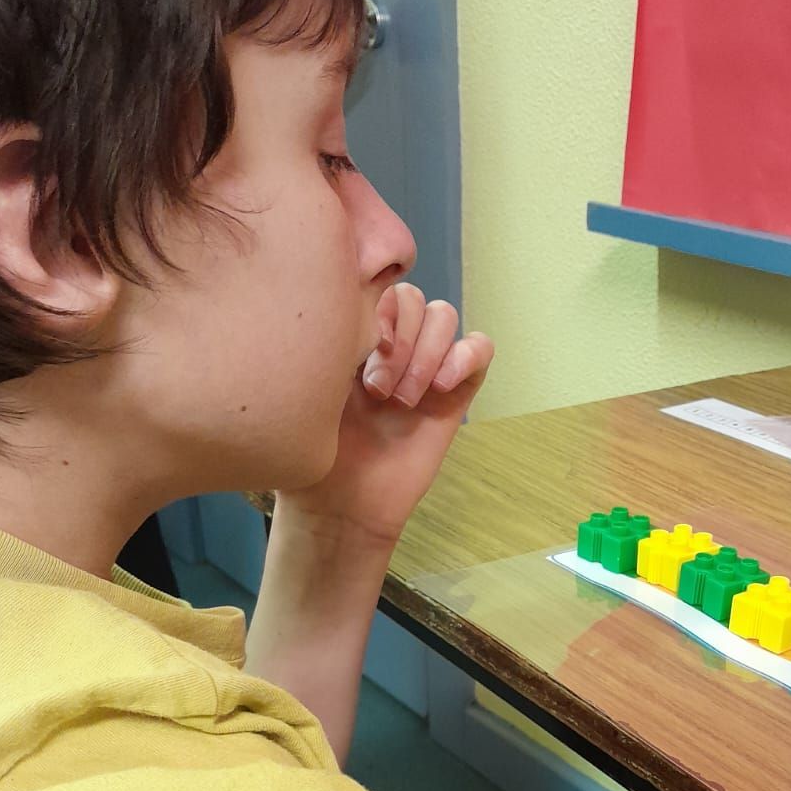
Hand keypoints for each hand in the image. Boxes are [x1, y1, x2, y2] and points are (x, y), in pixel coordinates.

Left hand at [280, 283, 494, 550]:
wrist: (345, 505)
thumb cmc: (316, 452)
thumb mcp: (311, 387)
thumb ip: (333, 337)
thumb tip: (351, 295)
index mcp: (354, 332)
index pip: (380, 284)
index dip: (377, 311)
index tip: (360, 353)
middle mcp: (392, 344)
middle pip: (415, 299)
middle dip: (399, 340)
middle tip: (377, 390)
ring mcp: (426, 366)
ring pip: (444, 317)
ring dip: (425, 354)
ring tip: (403, 399)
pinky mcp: (456, 392)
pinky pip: (479, 348)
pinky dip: (465, 357)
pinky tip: (439, 389)